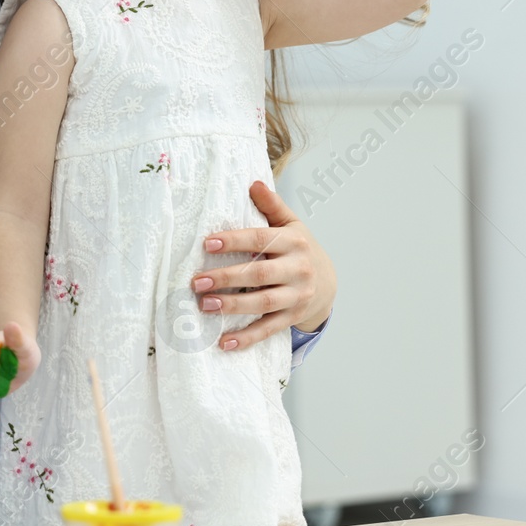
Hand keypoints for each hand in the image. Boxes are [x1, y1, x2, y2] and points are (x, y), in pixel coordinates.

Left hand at [192, 180, 335, 351]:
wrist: (328, 283)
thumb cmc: (299, 249)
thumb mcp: (291, 224)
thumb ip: (271, 206)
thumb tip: (253, 183)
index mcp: (293, 242)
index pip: (260, 239)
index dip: (234, 241)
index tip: (207, 243)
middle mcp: (298, 270)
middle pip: (260, 274)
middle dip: (227, 278)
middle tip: (197, 281)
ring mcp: (296, 297)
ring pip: (264, 303)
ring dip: (233, 306)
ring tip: (205, 305)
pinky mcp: (292, 318)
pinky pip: (268, 329)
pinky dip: (247, 337)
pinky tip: (224, 342)